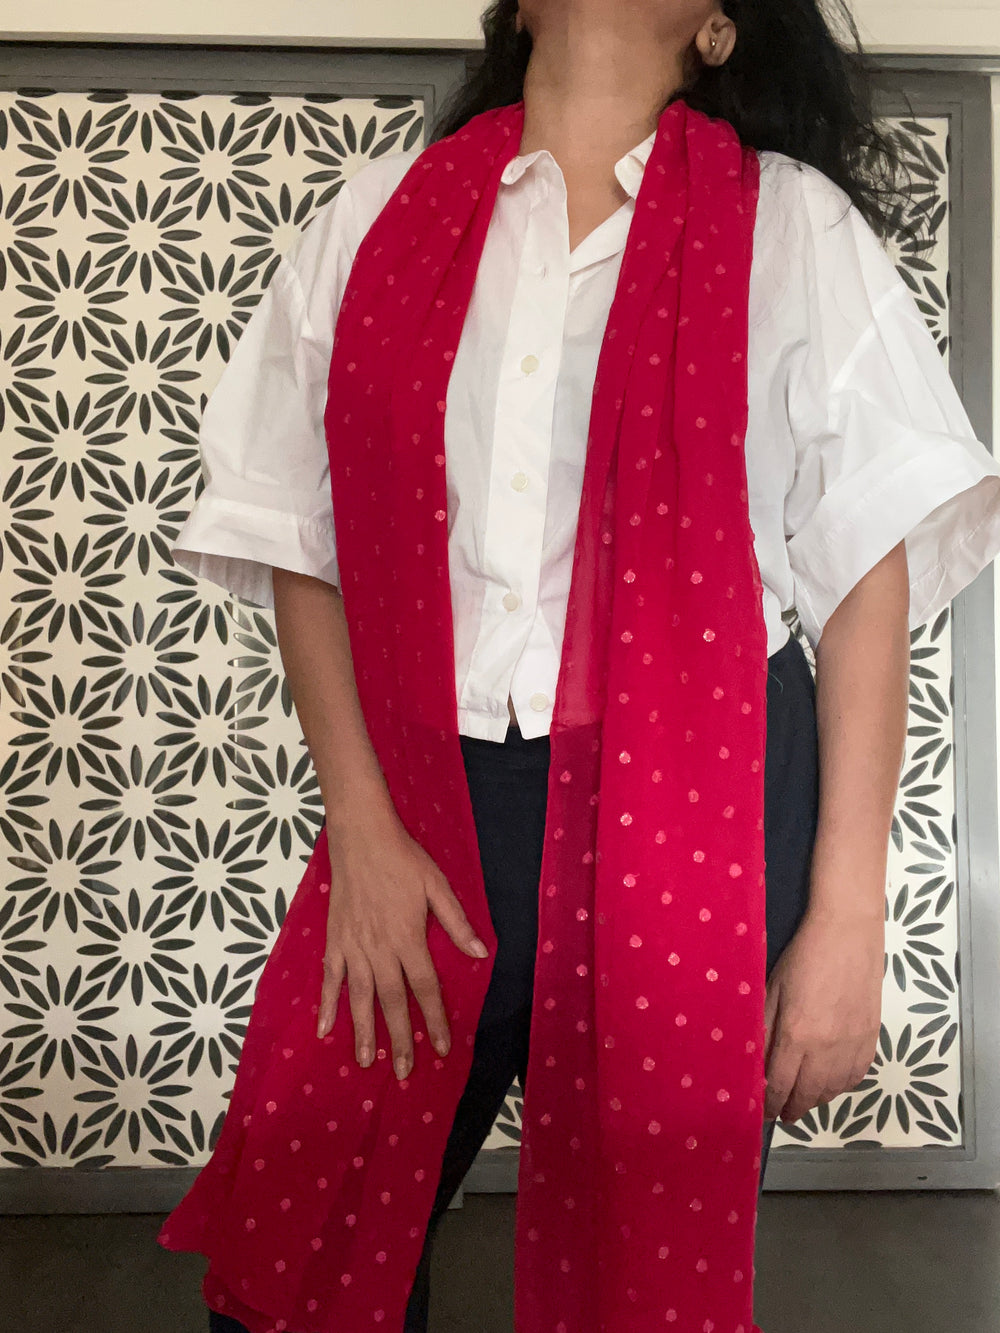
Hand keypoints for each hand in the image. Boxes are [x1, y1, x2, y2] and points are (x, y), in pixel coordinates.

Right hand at [316, 812, 489, 1081]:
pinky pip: (330, 978)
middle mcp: (380, 949)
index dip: (434, 1019)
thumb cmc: (403, 859)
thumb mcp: (437, 886)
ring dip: (363, 1031)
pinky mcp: (334, 940)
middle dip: (399, 1039)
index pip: (425, 988)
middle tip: (404, 1072)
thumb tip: (481, 953)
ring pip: (360, 998)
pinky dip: (326, 1004)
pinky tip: (323, 1029)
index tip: (440, 1047)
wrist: (361, 837)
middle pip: (392, 1002)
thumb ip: (456, 923)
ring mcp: (353, 947)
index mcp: (409, 938)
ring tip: (367, 1062)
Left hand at [762, 904, 883, 1122]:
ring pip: (833, 1091)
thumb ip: (764, 1028)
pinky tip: (829, 1083)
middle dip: (791, 1108)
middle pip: (807, 1096)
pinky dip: (840, 1087)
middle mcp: (826, 1048)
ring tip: (802, 1099)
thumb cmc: (803, 956)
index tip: (763, 1111)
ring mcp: (853, 1045)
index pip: (780, 1085)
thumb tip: (755, 1061)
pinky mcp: (872, 1038)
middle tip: (781, 1112)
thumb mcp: (772, 989)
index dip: (770, 1103)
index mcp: (796, 1035)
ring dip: (815, 1100)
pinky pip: (856, 1077)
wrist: (848, 933)